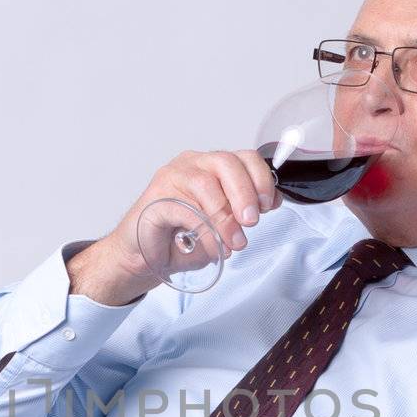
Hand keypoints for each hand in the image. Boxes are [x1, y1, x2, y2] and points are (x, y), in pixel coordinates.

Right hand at [72, 150, 279, 303]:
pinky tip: (212, 247)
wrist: (146, 258)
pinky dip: (204, 230)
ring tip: (232, 242)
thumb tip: (270, 204)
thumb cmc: (181, 239)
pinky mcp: (156, 197)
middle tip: (251, 222)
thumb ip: (244, 211)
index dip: (261, 179)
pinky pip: (186, 208)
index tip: (268, 206)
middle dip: (245, 194)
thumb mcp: (223, 226)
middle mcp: (192, 164)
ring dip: (224, 216)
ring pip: (206, 184)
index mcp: (212, 166)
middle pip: (226, 163)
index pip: (244, 158)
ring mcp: (172, 177)